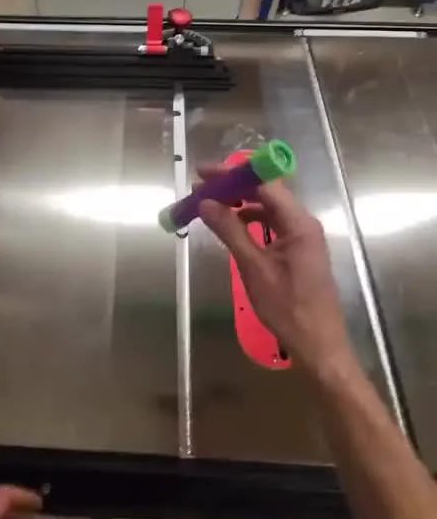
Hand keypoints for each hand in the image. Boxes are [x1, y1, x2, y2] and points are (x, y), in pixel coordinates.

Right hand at [198, 171, 353, 375]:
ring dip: (240, 203)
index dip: (232, 175)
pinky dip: (250, 220)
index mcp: (298, 223)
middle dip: (233, 187)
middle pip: (266, 192)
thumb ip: (230, 231)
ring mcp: (303, 236)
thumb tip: (206, 202)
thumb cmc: (287, 308)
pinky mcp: (299, 250)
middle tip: (201, 188)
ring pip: (268, 208)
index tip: (204, 174)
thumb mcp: (253, 268)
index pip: (264, 184)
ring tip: (210, 205)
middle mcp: (304, 223)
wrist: (318, 344)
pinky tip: (231, 226)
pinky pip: (273, 224)